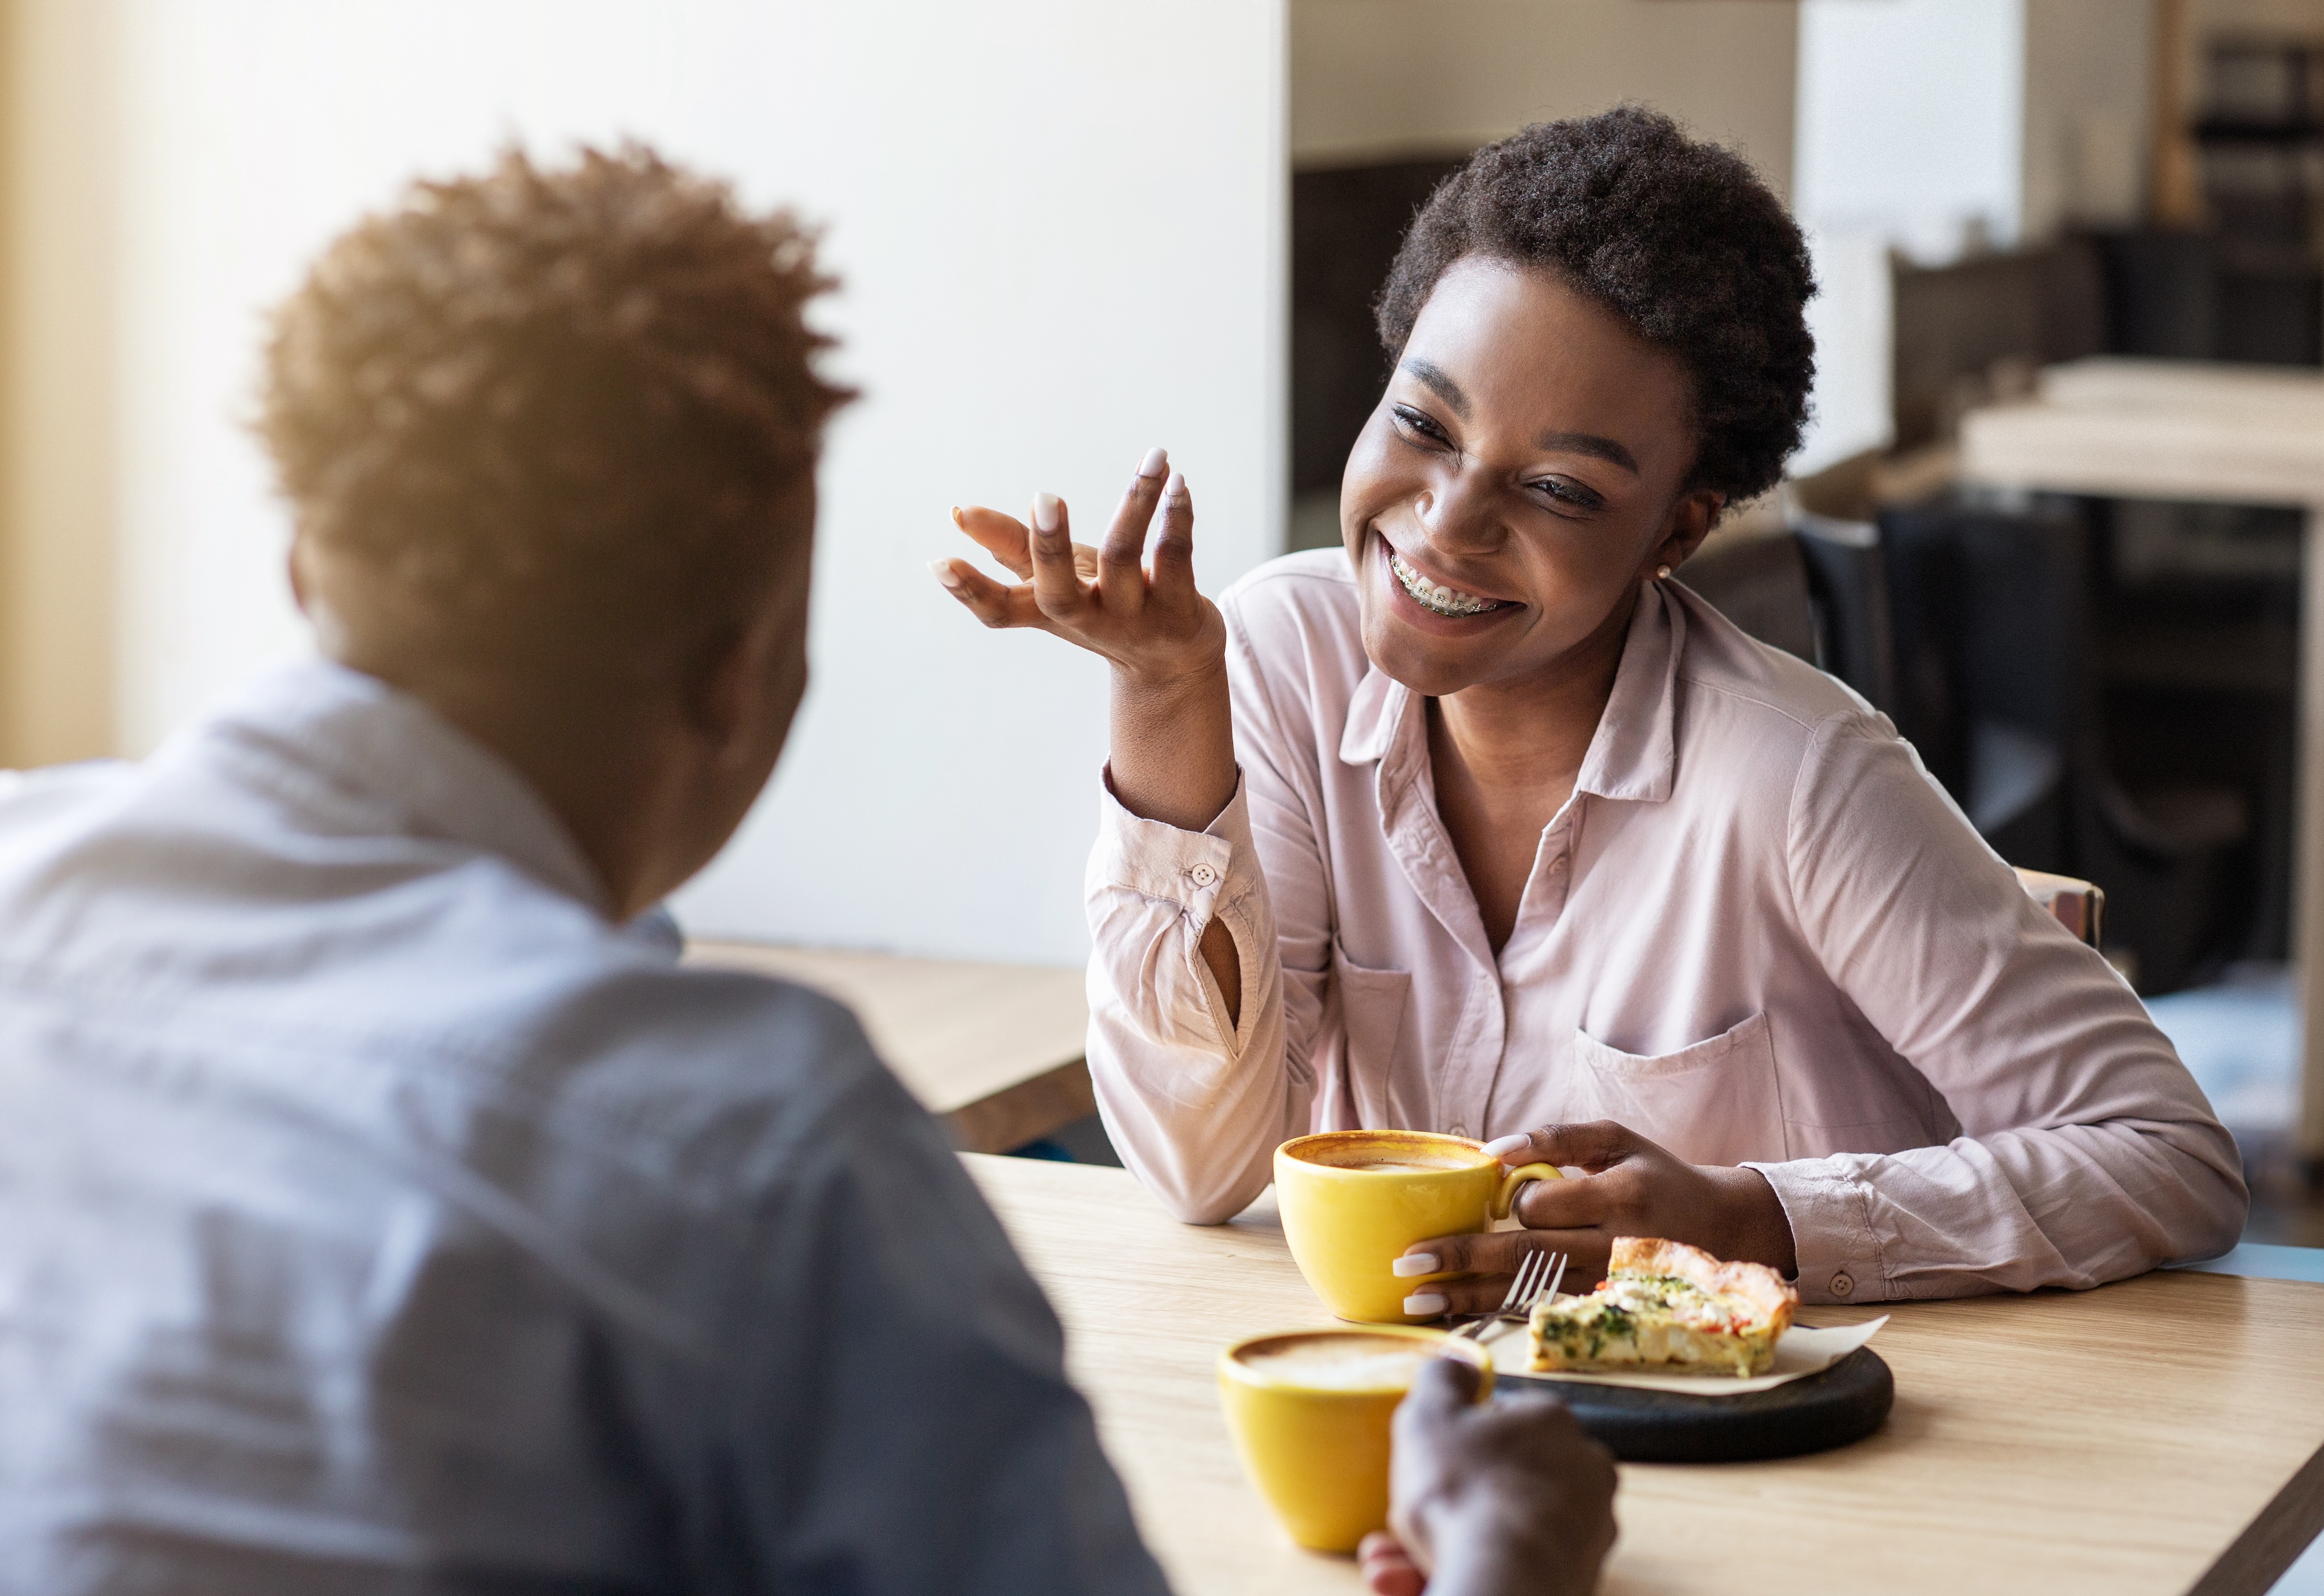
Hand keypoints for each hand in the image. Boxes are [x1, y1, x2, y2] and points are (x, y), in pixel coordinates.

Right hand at [931, 448, 1225, 691]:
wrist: (1176, 663)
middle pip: (1060, 593)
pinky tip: (1176, 483)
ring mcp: (1136, 620)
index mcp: (1050, 613)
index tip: (939, 563)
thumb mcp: (1055, 582)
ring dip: (1136, 503)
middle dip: (1050, 546)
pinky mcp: (1181, 612)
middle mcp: (1089, 620)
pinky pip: (1176, 558)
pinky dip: (1176, 516)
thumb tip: (958, 513)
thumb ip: (1011, 546)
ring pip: (1125, 558)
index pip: (1001, 612)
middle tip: (1044, 497)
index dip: (970, 592)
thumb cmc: (1104, 608)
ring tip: (1152, 459)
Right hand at [1360, 1359, 1616, 1595]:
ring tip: (1390, 1561)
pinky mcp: (1577, 1578)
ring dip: (1444, 1542)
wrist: (1501, 1584)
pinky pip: (1512, 1565)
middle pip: (1500, 1479)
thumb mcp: (1428, 1415)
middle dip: (1445, 1501)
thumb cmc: (1464, 1493)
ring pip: (1500, 1528)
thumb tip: (1456, 1364)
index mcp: (1553, 1422)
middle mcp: (1584, 1473)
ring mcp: (1587, 1532)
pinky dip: (1469, 1568)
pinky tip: (1414, 1580)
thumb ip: (1441, 1379)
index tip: (1431, 1460)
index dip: (1459, 1439)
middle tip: (1401, 1520)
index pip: (1505, 1418)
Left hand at [1394, 1121, 1796, 1315]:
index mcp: (1622, 1197)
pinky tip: (1458, 1318)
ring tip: (1416, 1300)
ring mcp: (1610, 1286)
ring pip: (1530, 1293)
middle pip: (1527, 1256)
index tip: (1503, 1196)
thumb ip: (1559, 1136)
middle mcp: (1616, 1247)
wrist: (1722, 1230)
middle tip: (1409, 1261)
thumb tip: (1495, 1150)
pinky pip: (1543, 1312)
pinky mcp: (1606, 1310)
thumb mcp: (1619, 1139)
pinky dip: (1498, 1315)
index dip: (1514, 1202)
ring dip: (1469, 1297)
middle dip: (1463, 1258)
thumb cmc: (1658, 1176)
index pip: (1545, 1205)